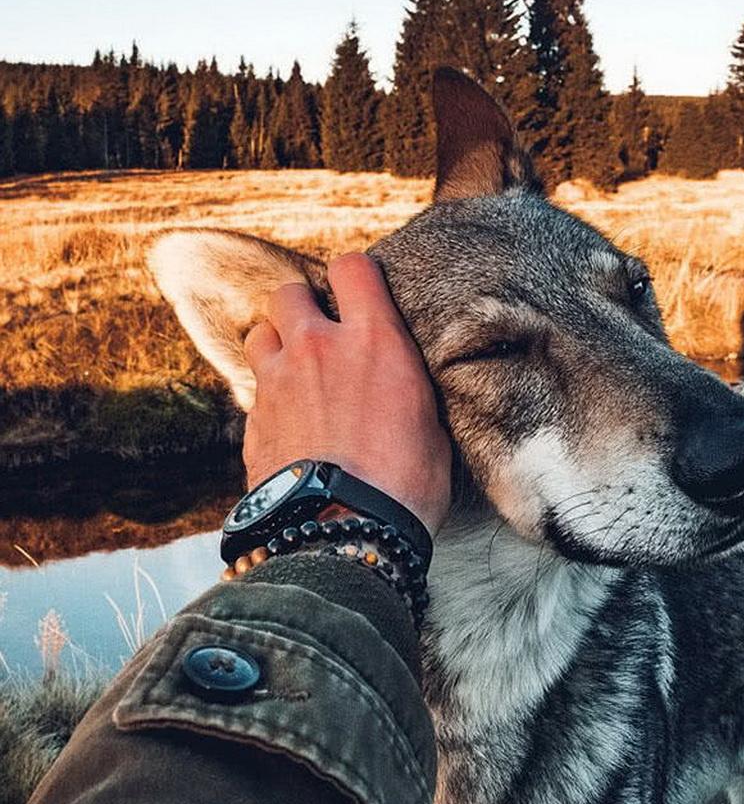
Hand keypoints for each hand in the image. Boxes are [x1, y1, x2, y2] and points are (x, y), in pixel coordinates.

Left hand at [242, 253, 451, 535]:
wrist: (345, 535)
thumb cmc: (405, 486)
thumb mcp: (431, 426)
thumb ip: (405, 385)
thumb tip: (401, 385)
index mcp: (373, 340)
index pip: (351, 268)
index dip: (354, 277)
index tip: (361, 295)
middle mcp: (317, 348)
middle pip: (289, 293)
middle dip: (303, 307)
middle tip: (322, 335)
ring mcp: (277, 383)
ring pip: (260, 334)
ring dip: (276, 346)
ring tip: (296, 372)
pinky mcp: (252, 422)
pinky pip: (254, 391)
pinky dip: (269, 398)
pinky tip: (289, 423)